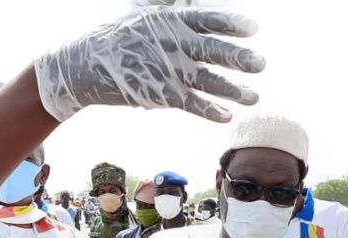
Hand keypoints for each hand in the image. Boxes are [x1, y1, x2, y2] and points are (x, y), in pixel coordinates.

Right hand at [34, 8, 264, 122]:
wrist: (85, 67)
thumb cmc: (115, 39)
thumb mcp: (140, 14)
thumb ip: (165, 5)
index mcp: (168, 21)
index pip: (206, 20)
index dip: (230, 24)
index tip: (252, 28)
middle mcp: (171, 45)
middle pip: (213, 51)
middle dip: (239, 59)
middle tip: (261, 64)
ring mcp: (167, 71)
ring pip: (208, 81)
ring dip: (233, 90)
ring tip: (255, 97)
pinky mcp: (161, 95)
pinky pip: (192, 104)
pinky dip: (210, 110)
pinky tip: (228, 115)